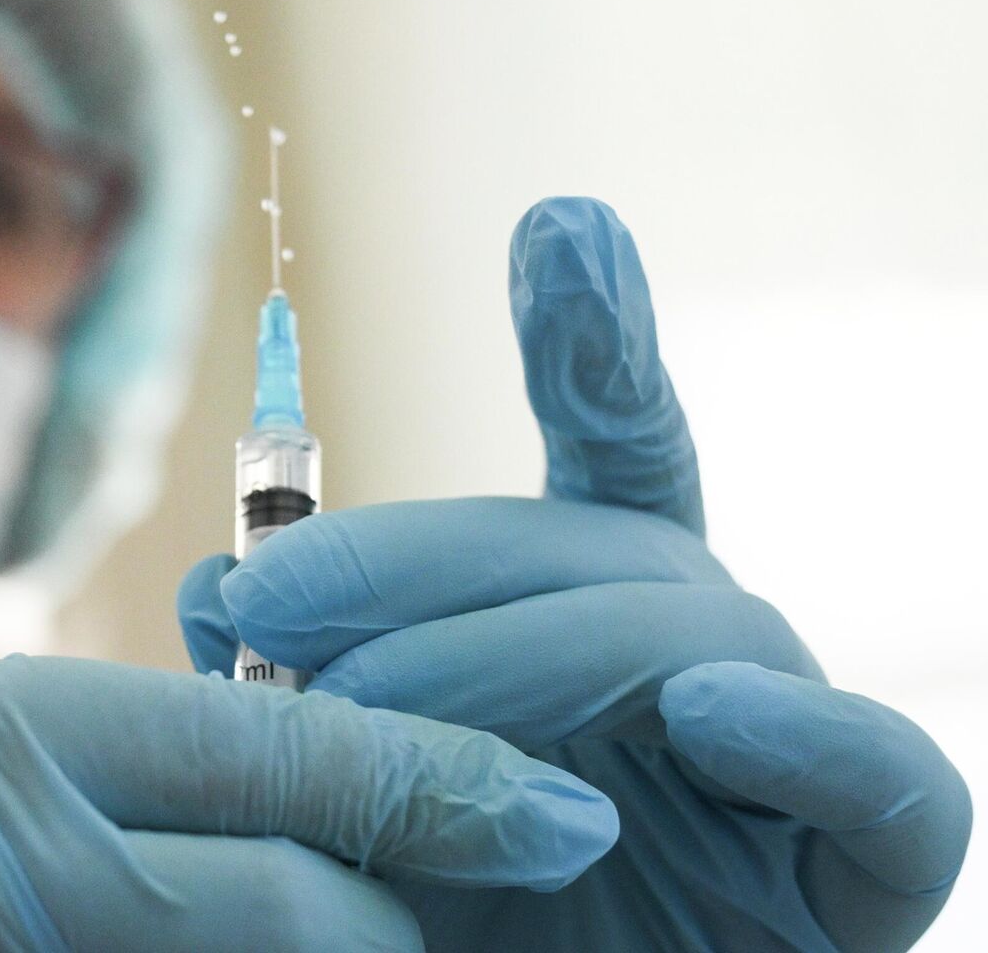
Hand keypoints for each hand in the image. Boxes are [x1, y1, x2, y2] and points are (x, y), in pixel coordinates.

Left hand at [179, 198, 970, 950]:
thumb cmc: (425, 932)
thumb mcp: (332, 799)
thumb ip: (288, 698)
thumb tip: (213, 588)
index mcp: (589, 632)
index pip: (606, 460)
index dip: (591, 339)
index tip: (561, 217)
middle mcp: (695, 668)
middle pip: (597, 544)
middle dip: (425, 563)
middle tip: (274, 611)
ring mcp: (781, 761)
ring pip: (699, 636)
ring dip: (527, 655)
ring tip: (376, 707)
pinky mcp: (862, 875)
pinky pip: (885, 783)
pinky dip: (803, 742)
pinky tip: (705, 719)